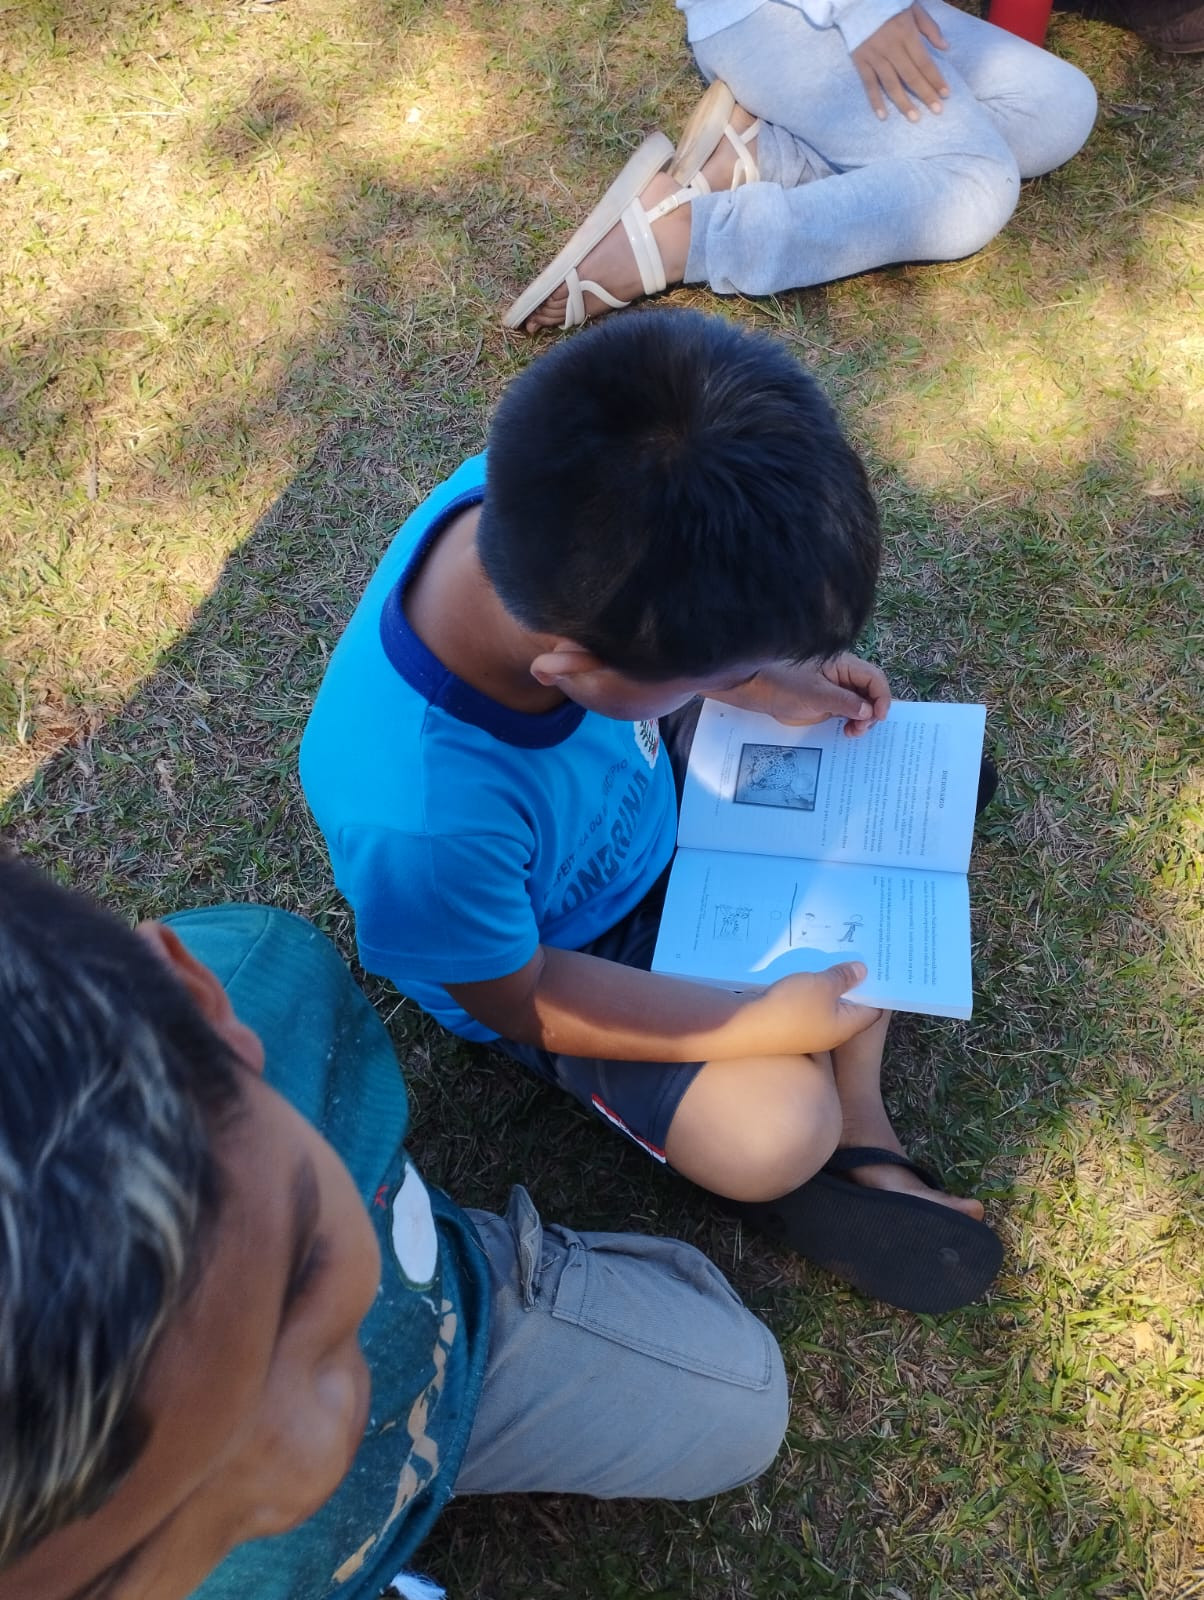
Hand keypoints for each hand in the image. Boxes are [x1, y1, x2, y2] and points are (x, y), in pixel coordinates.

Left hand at [707, 653, 890, 735]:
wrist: (755, 690)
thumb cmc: (782, 684)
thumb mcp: (815, 694)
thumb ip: (843, 702)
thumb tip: (868, 712)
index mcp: (844, 666)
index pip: (874, 679)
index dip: (882, 697)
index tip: (878, 717)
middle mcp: (843, 678)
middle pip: (871, 693)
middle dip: (872, 712)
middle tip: (859, 729)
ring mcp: (835, 692)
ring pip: (861, 706)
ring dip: (862, 720)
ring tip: (851, 733)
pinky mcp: (826, 706)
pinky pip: (846, 714)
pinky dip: (851, 724)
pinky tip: (847, 734)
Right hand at [755, 962, 881, 1054]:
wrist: (746, 1026)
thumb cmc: (791, 1008)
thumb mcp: (823, 984)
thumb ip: (844, 976)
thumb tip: (863, 970)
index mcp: (846, 1026)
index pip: (873, 1009)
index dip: (877, 988)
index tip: (877, 966)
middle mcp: (831, 1032)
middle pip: (850, 1005)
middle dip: (853, 982)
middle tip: (855, 956)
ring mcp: (809, 1031)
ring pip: (826, 1004)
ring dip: (829, 984)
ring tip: (831, 958)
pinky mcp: (790, 1025)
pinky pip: (807, 1005)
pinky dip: (810, 990)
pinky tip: (805, 972)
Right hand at [851, 2, 948, 121]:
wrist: (857, 1)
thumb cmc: (890, 4)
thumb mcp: (913, 8)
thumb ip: (929, 28)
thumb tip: (945, 47)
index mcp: (906, 33)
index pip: (924, 62)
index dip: (936, 79)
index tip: (946, 94)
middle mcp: (891, 47)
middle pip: (910, 76)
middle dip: (925, 94)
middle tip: (937, 111)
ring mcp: (874, 56)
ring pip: (891, 84)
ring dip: (903, 103)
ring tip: (914, 118)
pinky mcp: (860, 61)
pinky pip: (869, 84)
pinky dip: (875, 101)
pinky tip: (883, 116)